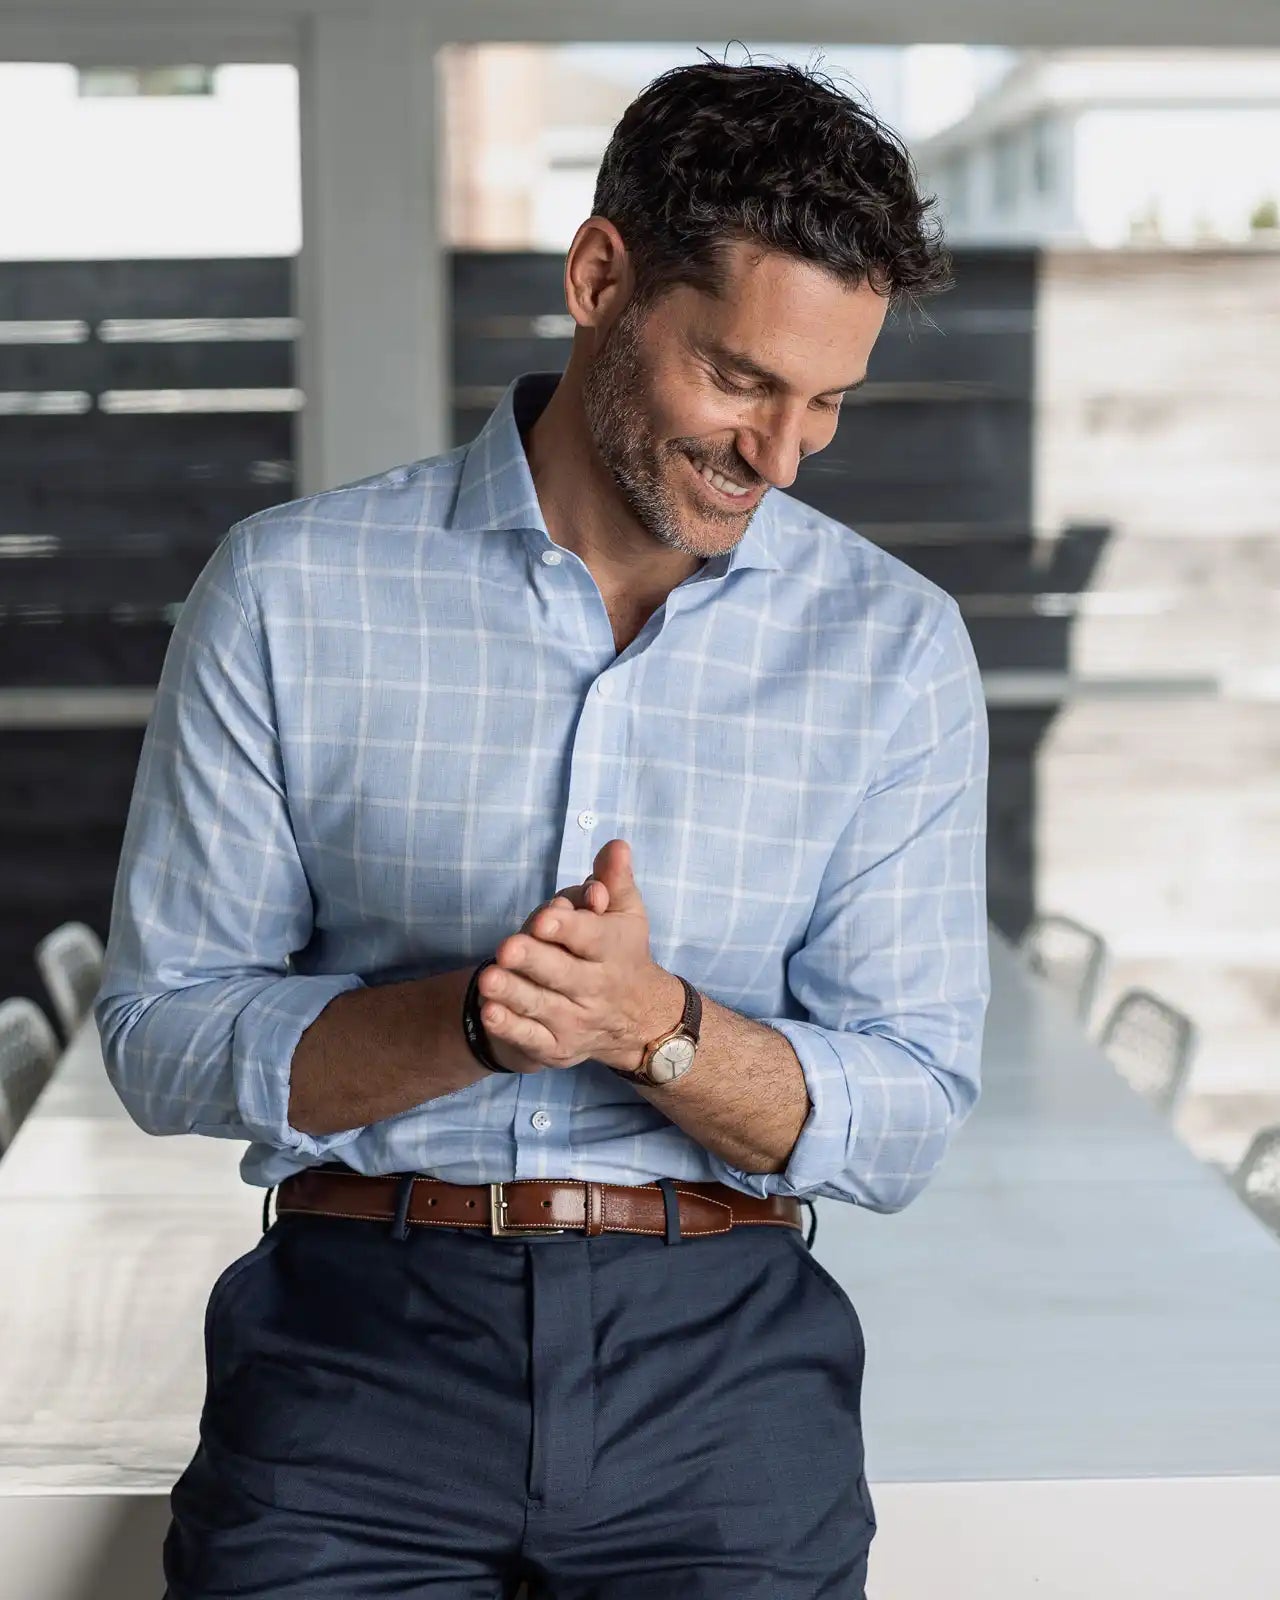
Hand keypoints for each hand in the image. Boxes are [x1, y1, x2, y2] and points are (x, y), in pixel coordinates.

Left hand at [477, 840, 677, 1073]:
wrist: (639, 1020)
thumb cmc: (621, 953)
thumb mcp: (626, 913)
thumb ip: (615, 879)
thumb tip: (615, 846)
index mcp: (613, 950)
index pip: (591, 937)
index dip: (568, 928)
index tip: (545, 918)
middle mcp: (596, 988)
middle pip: (562, 973)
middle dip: (534, 961)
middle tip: (507, 948)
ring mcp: (576, 1020)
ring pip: (541, 1006)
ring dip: (514, 993)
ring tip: (488, 979)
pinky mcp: (557, 1046)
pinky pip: (531, 1038)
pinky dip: (510, 1028)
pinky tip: (489, 1012)